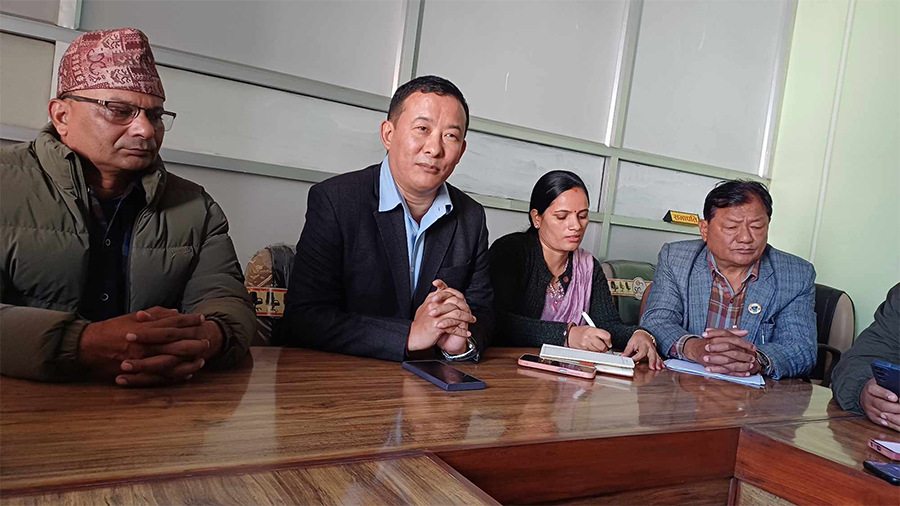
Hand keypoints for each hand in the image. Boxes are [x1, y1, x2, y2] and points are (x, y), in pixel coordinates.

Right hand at [78, 307, 211, 386]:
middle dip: (195, 343)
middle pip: (177, 344)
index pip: (172, 323)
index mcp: (145, 328)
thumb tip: (175, 312)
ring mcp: (142, 360)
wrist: (88, 347)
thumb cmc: (110, 330)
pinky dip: (175, 376)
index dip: (189, 321)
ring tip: (202, 360)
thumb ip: (155, 315)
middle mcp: (146, 344)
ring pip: (172, 362)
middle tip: (207, 341)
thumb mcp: (132, 317)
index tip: (202, 318)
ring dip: (189, 362)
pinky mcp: (138, 373)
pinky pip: (160, 377)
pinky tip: (187, 374)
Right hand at [408, 280, 474, 353]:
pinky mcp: (438, 325)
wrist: (412, 336)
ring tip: (471, 322)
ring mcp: (436, 315)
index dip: (458, 295)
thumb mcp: (424, 308)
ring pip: (457, 314)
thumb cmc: (419, 324)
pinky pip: (454, 327)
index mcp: (431, 300)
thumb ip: (431, 299)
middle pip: (456, 302)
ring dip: (467, 318)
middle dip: (466, 308)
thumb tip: (438, 292)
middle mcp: (434, 305)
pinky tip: (466, 333)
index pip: (448, 292)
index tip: (464, 300)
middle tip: (471, 313)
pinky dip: (462, 331)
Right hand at [567, 326, 611, 351]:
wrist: (570, 335)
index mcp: (592, 330)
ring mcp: (585, 344)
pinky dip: (592, 353)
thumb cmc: (581, 332)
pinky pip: (592, 354)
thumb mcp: (591, 329)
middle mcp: (589, 337)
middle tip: (602, 346)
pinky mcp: (583, 350)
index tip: (609, 343)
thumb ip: (600, 334)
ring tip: (594, 346)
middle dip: (604, 348)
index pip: (606, 336)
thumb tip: (608, 342)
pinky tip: (590, 348)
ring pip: (598, 352)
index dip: (609, 341)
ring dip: (598, 351)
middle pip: (603, 347)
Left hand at [622, 330, 663, 369]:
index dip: (637, 357)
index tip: (633, 361)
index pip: (641, 352)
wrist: (643, 334)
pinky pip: (659, 357)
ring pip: (656, 356)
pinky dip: (661, 362)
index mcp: (643, 344)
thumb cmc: (637, 338)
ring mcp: (653, 350)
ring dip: (658, 363)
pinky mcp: (655, 353)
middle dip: (652, 361)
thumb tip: (623, 357)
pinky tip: (662, 366)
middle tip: (652, 367)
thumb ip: (627, 351)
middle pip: (651, 354)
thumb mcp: (631, 343)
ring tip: (658, 368)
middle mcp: (649, 347)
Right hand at [683, 328, 758, 376]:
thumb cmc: (708, 341)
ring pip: (730, 364)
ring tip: (750, 366)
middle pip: (732, 353)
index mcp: (717, 338)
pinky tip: (744, 373)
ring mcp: (713, 358)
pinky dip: (737, 373)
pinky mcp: (712, 367)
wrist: (694, 348)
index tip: (753, 347)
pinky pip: (726, 372)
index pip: (733, 340)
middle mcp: (714, 348)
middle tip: (752, 358)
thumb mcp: (719, 334)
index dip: (744, 344)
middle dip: (744, 356)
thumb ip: (732, 333)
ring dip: (741, 366)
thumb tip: (745, 332)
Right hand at [860, 378, 899, 430]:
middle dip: (896, 408)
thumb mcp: (882, 383)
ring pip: (883, 416)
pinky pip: (882, 422)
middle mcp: (868, 399)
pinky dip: (892, 424)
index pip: (876, 390)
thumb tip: (899, 391)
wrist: (867, 395)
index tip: (895, 398)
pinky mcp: (872, 417)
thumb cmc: (879, 388)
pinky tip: (898, 424)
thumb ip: (891, 386)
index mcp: (870, 388)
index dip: (886, 394)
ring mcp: (869, 409)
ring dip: (895, 418)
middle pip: (882, 405)